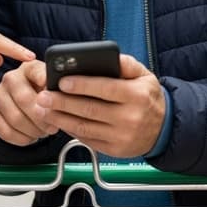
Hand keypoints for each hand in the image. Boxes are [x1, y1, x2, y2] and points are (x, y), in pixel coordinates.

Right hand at [0, 60, 58, 145]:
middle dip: (42, 118)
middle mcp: (10, 78)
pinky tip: (31, 136)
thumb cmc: (43, 95)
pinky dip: (22, 138)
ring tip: (43, 132)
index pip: (36, 71)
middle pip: (24, 99)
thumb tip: (63, 97)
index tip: (51, 89)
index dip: (44, 79)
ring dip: (33, 130)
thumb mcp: (53, 87)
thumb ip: (58, 90)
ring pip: (15, 119)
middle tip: (53, 127)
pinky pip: (6, 131)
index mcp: (29, 67)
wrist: (25, 103)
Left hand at [35, 55, 165, 157]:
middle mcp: (129, 117)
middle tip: (43, 96)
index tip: (61, 81)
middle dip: (62, 102)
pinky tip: (59, 121)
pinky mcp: (114, 150)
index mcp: (136, 95)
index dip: (81, 85)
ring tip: (43, 110)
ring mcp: (121, 136)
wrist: (163, 128)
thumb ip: (125, 63)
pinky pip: (87, 139)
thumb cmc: (147, 97)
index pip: (104, 88)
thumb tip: (105, 56)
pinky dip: (70, 130)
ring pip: (84, 127)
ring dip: (60, 118)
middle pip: (89, 109)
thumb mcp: (144, 75)